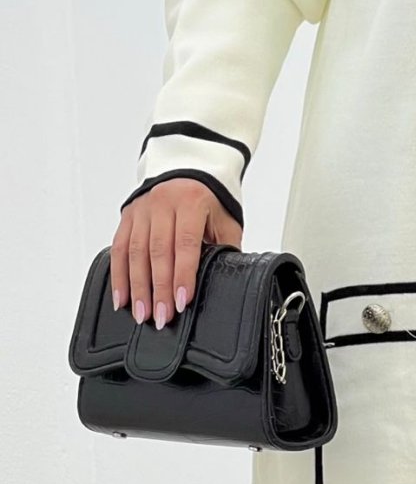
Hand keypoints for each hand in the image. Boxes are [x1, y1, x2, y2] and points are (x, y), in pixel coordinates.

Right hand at [110, 180, 242, 326]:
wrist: (189, 166)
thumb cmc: (210, 198)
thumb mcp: (225, 218)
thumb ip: (226, 247)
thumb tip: (228, 280)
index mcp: (191, 201)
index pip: (185, 243)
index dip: (183, 275)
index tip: (182, 302)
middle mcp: (163, 202)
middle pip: (158, 252)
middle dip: (159, 290)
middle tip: (161, 317)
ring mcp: (142, 208)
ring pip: (135, 253)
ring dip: (138, 288)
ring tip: (142, 315)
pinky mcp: (128, 215)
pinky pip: (119, 249)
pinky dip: (119, 276)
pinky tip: (123, 298)